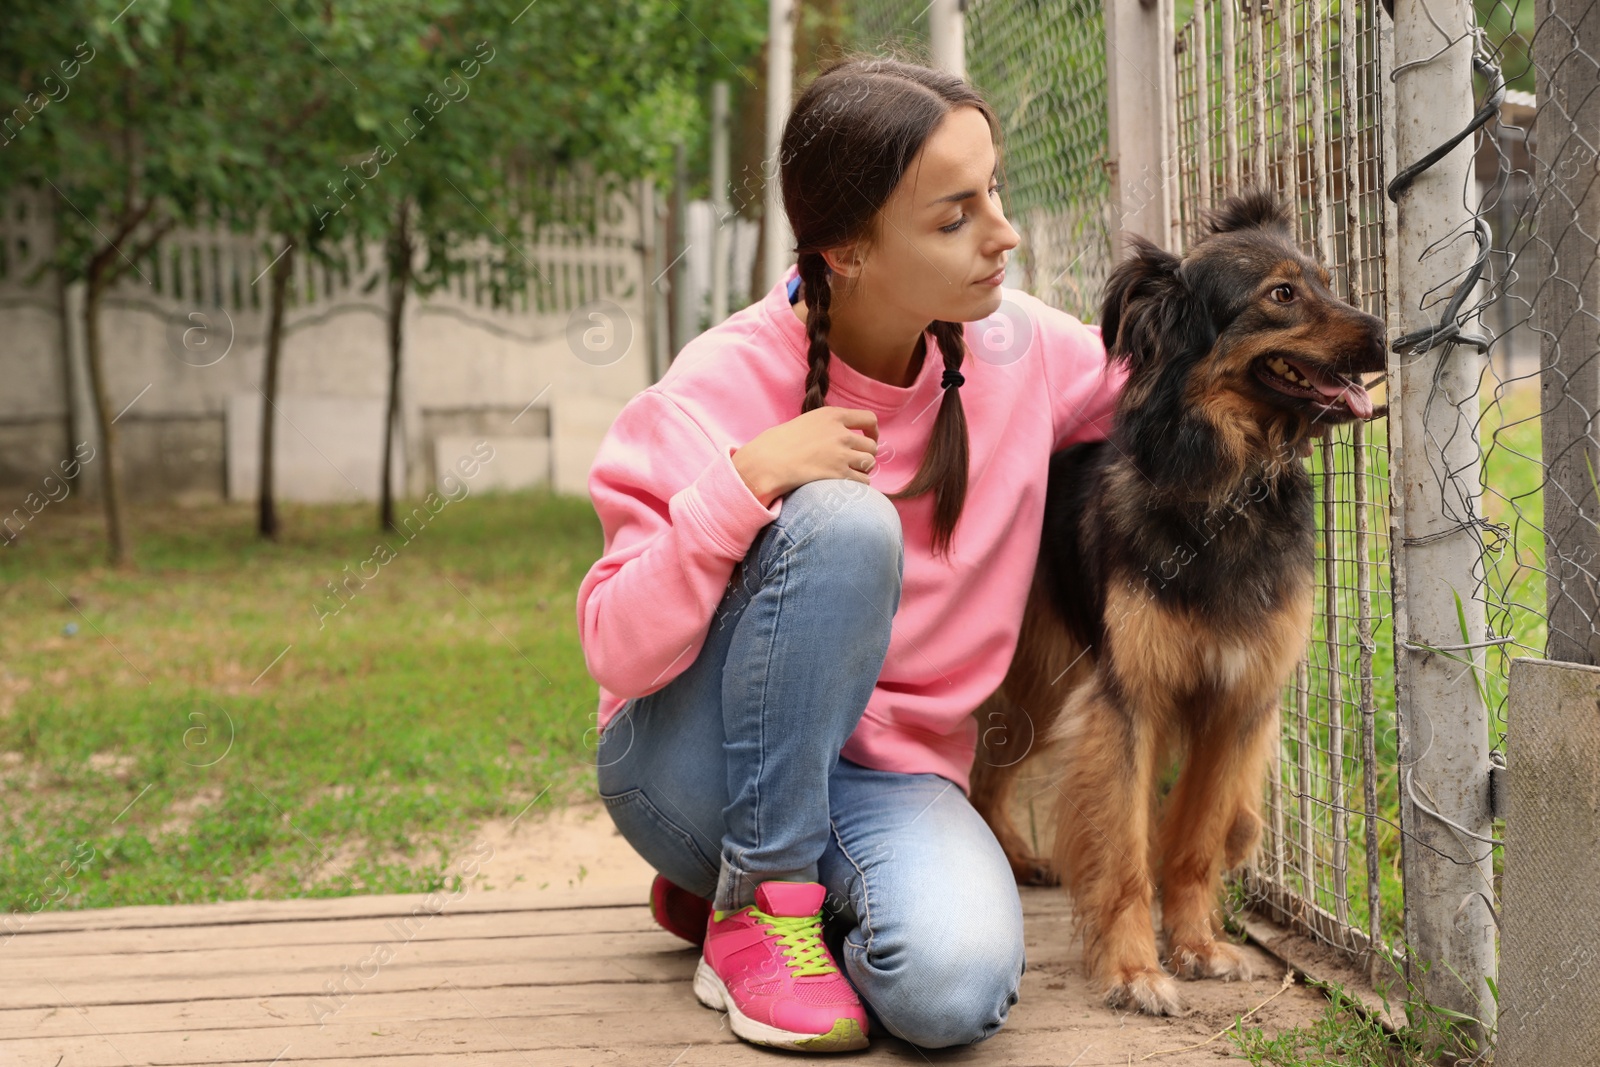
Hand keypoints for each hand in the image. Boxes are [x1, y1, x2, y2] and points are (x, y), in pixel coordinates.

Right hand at [732, 406, 878, 506]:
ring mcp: (841, 455)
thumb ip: (829, 425)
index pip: (869, 419)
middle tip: (854, 462)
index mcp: (832, 415)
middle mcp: (841, 434)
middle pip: (871, 446)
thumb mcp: (807, 422)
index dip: (873, 431)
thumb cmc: (779, 444)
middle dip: (866, 454)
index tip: (870, 438)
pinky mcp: (839, 476)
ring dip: (862, 470)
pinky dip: (857, 484)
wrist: (767, 462)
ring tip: (850, 474)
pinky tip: (845, 485)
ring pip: (869, 463)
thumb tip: (849, 436)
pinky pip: (862, 481)